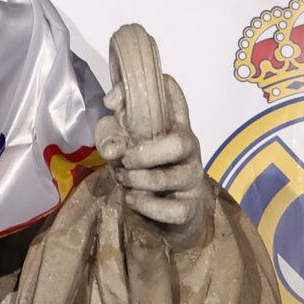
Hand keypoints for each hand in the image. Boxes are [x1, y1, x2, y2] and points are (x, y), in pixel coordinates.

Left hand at [98, 24, 207, 233]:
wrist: (164, 215)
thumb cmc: (141, 168)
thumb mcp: (121, 144)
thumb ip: (111, 130)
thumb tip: (111, 123)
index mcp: (174, 127)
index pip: (176, 98)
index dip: (164, 89)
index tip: (132, 94)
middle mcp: (190, 150)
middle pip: (181, 142)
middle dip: (146, 152)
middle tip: (126, 159)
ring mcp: (193, 179)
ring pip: (172, 178)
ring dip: (138, 179)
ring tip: (122, 178)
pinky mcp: (190, 208)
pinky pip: (172, 209)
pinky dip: (146, 205)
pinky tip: (133, 198)